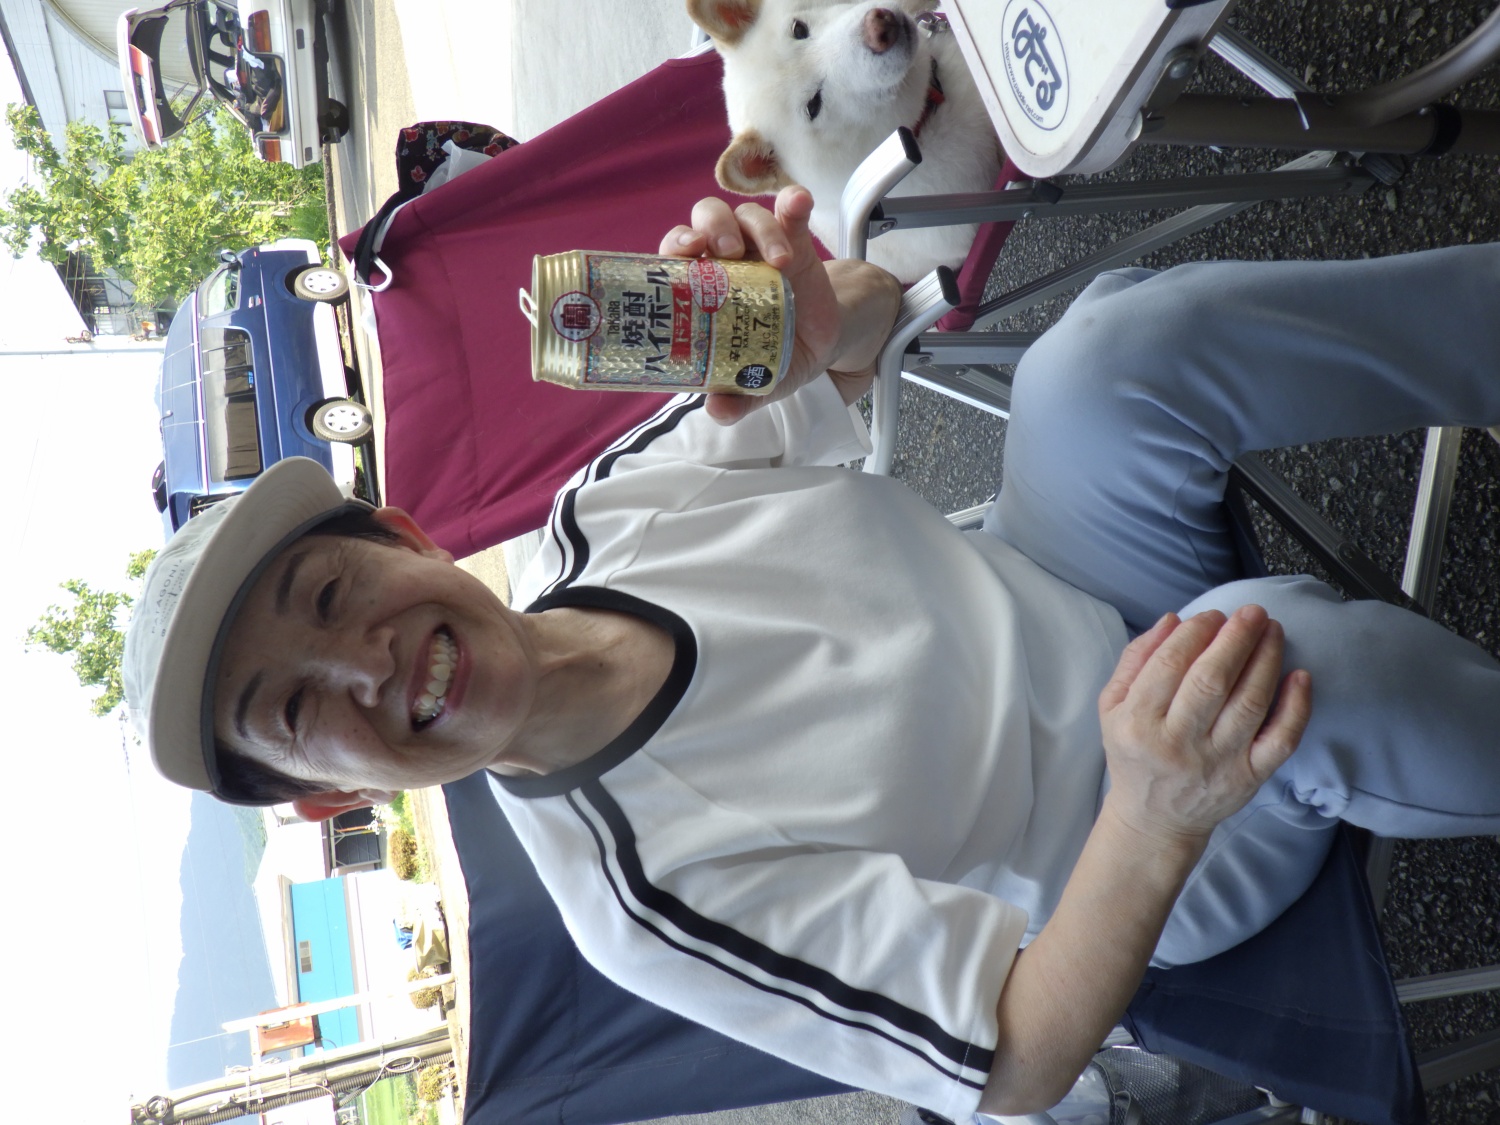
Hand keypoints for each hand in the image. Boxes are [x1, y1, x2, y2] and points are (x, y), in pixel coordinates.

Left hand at [660, 185, 900, 422]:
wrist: (820, 348)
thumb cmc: (772, 357)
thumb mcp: (756, 382)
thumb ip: (736, 397)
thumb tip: (718, 411)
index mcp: (703, 286)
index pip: (677, 253)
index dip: (676, 245)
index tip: (686, 251)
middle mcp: (727, 259)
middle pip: (707, 220)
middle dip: (712, 227)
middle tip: (726, 251)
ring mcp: (761, 247)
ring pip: (748, 216)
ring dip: (758, 228)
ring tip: (778, 259)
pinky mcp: (796, 241)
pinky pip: (792, 211)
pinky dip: (794, 203)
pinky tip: (798, 203)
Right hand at [1097, 605, 1311, 848]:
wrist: (1155, 819)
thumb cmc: (1134, 755)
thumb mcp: (1113, 708)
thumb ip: (1136, 660)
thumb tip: (1172, 620)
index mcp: (1137, 724)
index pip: (1169, 666)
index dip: (1195, 633)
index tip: (1212, 615)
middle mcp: (1177, 744)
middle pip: (1212, 681)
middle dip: (1236, 639)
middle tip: (1251, 613)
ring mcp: (1218, 762)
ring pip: (1249, 703)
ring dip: (1266, 660)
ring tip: (1272, 631)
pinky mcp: (1249, 777)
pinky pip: (1280, 740)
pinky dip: (1296, 707)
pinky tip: (1299, 676)